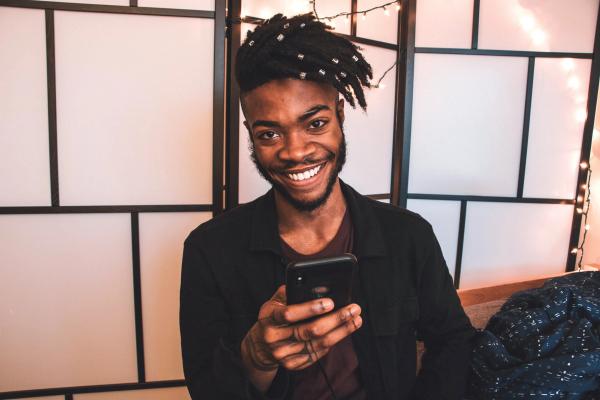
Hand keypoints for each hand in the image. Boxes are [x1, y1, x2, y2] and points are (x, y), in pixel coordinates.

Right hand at [241, 285, 361, 373]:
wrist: (259, 346)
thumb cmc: (272, 317)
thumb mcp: (273, 302)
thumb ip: (288, 292)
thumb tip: (310, 284)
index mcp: (269, 319)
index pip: (289, 314)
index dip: (310, 308)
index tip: (330, 302)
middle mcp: (275, 339)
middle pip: (310, 330)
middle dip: (336, 319)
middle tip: (354, 309)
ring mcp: (284, 354)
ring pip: (319, 344)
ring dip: (341, 331)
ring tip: (356, 319)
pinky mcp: (294, 364)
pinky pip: (318, 353)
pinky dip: (333, 341)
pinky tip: (344, 331)